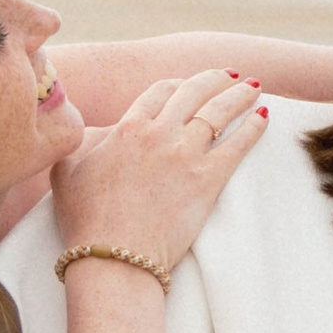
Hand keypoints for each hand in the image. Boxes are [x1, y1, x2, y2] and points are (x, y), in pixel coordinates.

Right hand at [51, 70, 267, 274]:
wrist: (113, 256)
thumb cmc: (86, 220)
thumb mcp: (68, 171)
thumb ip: (83, 143)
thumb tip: (97, 133)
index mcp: (127, 127)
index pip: (160, 91)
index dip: (179, 83)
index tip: (190, 82)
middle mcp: (160, 133)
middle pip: (195, 92)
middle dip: (215, 79)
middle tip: (230, 75)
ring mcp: (186, 155)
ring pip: (220, 112)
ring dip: (239, 96)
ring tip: (253, 88)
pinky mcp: (208, 180)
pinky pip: (238, 145)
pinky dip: (254, 127)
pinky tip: (264, 116)